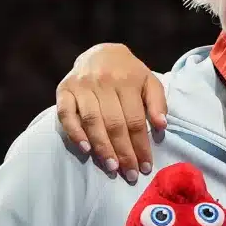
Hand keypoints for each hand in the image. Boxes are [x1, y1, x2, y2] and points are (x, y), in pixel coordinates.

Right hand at [55, 43, 167, 183]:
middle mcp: (103, 82)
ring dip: (102, 147)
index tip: (145, 166)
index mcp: (127, 81)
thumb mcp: (148, 81)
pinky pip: (66, 114)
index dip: (141, 145)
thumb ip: (157, 102)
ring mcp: (82, 86)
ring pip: (92, 121)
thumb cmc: (128, 73)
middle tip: (129, 174)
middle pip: (115, 123)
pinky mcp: (64, 90)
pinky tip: (85, 149)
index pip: (135, 120)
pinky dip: (74, 132)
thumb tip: (162, 125)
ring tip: (112, 167)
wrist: (100, 52)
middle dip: (123, 152)